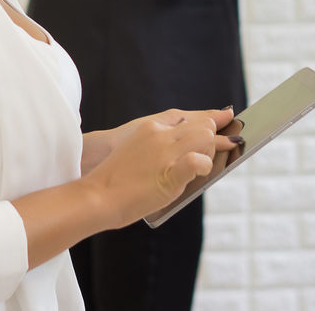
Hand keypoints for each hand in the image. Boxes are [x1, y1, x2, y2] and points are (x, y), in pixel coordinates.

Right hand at [80, 108, 238, 227]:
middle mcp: (161, 135)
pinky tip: (201, 172)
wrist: (97, 196)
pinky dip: (205, 166)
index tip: (216, 130)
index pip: (189, 119)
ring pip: (206, 138)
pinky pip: (199, 161)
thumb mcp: (135, 149)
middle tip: (210, 154)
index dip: (206, 127)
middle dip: (212, 140)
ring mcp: (167, 153)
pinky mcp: (172, 173)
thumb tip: (179, 151)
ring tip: (204, 166)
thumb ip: (157, 145)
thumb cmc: (115, 179)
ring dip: (211, 152)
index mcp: (152, 127)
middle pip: (203, 126)